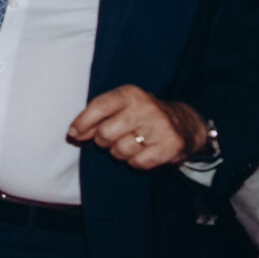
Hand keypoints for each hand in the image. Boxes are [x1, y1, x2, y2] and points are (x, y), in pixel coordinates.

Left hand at [66, 86, 205, 168]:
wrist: (185, 123)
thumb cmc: (142, 115)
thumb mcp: (121, 106)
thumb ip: (96, 117)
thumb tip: (73, 134)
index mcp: (131, 94)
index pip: (99, 107)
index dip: (82, 123)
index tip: (73, 134)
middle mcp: (146, 108)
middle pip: (105, 133)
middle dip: (102, 141)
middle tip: (112, 138)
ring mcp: (160, 127)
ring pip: (120, 151)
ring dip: (119, 153)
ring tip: (131, 144)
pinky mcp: (170, 147)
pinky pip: (137, 163)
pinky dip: (135, 162)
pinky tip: (143, 152)